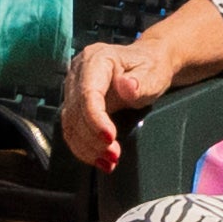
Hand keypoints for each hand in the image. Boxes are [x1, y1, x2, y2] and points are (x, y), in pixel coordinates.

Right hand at [58, 24, 183, 165]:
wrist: (147, 64)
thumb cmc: (150, 67)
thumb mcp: (153, 74)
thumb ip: (141, 82)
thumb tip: (126, 86)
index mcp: (96, 59)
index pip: (87, 93)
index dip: (95, 118)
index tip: (110, 138)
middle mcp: (78, 73)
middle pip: (75, 111)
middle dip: (92, 138)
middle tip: (114, 155)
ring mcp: (74, 89)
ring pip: (70, 124)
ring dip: (87, 147)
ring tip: (108, 162)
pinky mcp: (75, 105)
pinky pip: (72, 130)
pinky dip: (84, 148)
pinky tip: (99, 159)